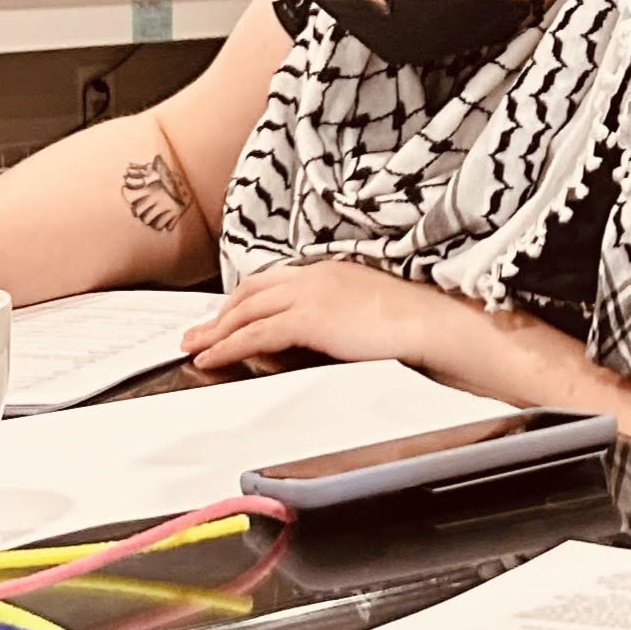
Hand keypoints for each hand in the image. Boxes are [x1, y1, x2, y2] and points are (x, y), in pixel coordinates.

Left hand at [183, 261, 475, 376]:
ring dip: (216, 330)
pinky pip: (255, 333)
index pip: (276, 281)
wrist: (435, 325)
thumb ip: (343, 320)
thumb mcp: (374, 314)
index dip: (246, 299)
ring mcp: (310, 295)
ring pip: (247, 311)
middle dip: (221, 313)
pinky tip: (213, 357)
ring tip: (195, 347)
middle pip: (252, 292)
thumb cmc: (420, 325)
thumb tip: (327, 339)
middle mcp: (316, 276)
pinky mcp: (307, 318)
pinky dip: (228, 345)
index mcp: (333, 272)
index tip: (230, 315)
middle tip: (198, 332)